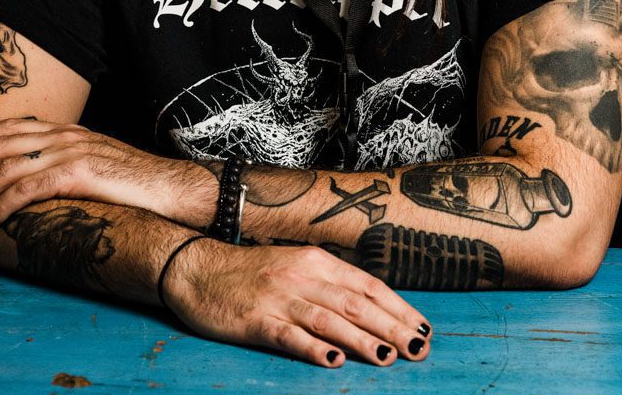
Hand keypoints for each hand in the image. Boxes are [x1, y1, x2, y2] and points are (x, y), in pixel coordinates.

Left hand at [0, 118, 196, 224]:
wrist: (171, 188)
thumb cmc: (136, 185)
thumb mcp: (97, 166)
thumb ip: (68, 166)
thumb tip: (36, 183)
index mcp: (69, 131)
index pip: (15, 125)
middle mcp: (67, 135)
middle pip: (4, 141)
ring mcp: (73, 151)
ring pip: (10, 164)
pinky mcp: (79, 173)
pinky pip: (30, 186)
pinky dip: (5, 201)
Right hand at [165, 236, 432, 368]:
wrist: (199, 269)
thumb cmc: (252, 274)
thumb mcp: (296, 268)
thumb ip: (330, 285)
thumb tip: (372, 309)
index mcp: (316, 261)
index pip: (366, 285)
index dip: (398, 307)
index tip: (423, 327)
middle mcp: (302, 276)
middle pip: (355, 302)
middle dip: (391, 326)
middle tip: (419, 347)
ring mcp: (279, 298)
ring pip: (329, 319)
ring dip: (361, 339)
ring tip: (388, 356)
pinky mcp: (256, 320)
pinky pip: (289, 335)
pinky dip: (313, 347)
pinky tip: (333, 360)